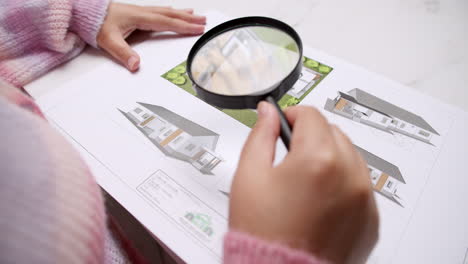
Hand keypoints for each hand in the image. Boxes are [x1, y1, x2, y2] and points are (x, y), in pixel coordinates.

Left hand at [97, 3, 205, 71]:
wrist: (84, 11)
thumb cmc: (95, 23)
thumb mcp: (108, 41)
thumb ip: (123, 53)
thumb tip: (136, 65)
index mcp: (140, 18)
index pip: (167, 23)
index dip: (184, 26)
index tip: (198, 29)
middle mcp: (142, 12)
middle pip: (171, 15)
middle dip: (189, 19)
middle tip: (204, 21)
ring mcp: (140, 11)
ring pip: (166, 11)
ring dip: (182, 14)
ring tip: (195, 15)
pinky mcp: (137, 12)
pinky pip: (160, 11)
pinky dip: (171, 12)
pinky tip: (173, 12)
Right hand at [229, 102, 378, 263]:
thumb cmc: (263, 233)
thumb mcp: (249, 175)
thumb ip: (261, 135)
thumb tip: (268, 114)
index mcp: (318, 159)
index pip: (310, 115)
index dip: (291, 115)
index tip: (284, 124)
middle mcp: (349, 176)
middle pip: (333, 133)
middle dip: (311, 137)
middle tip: (290, 157)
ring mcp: (364, 199)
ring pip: (349, 157)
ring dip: (329, 159)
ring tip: (305, 183)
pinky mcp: (371, 219)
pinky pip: (360, 185)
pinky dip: (342, 184)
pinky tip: (320, 200)